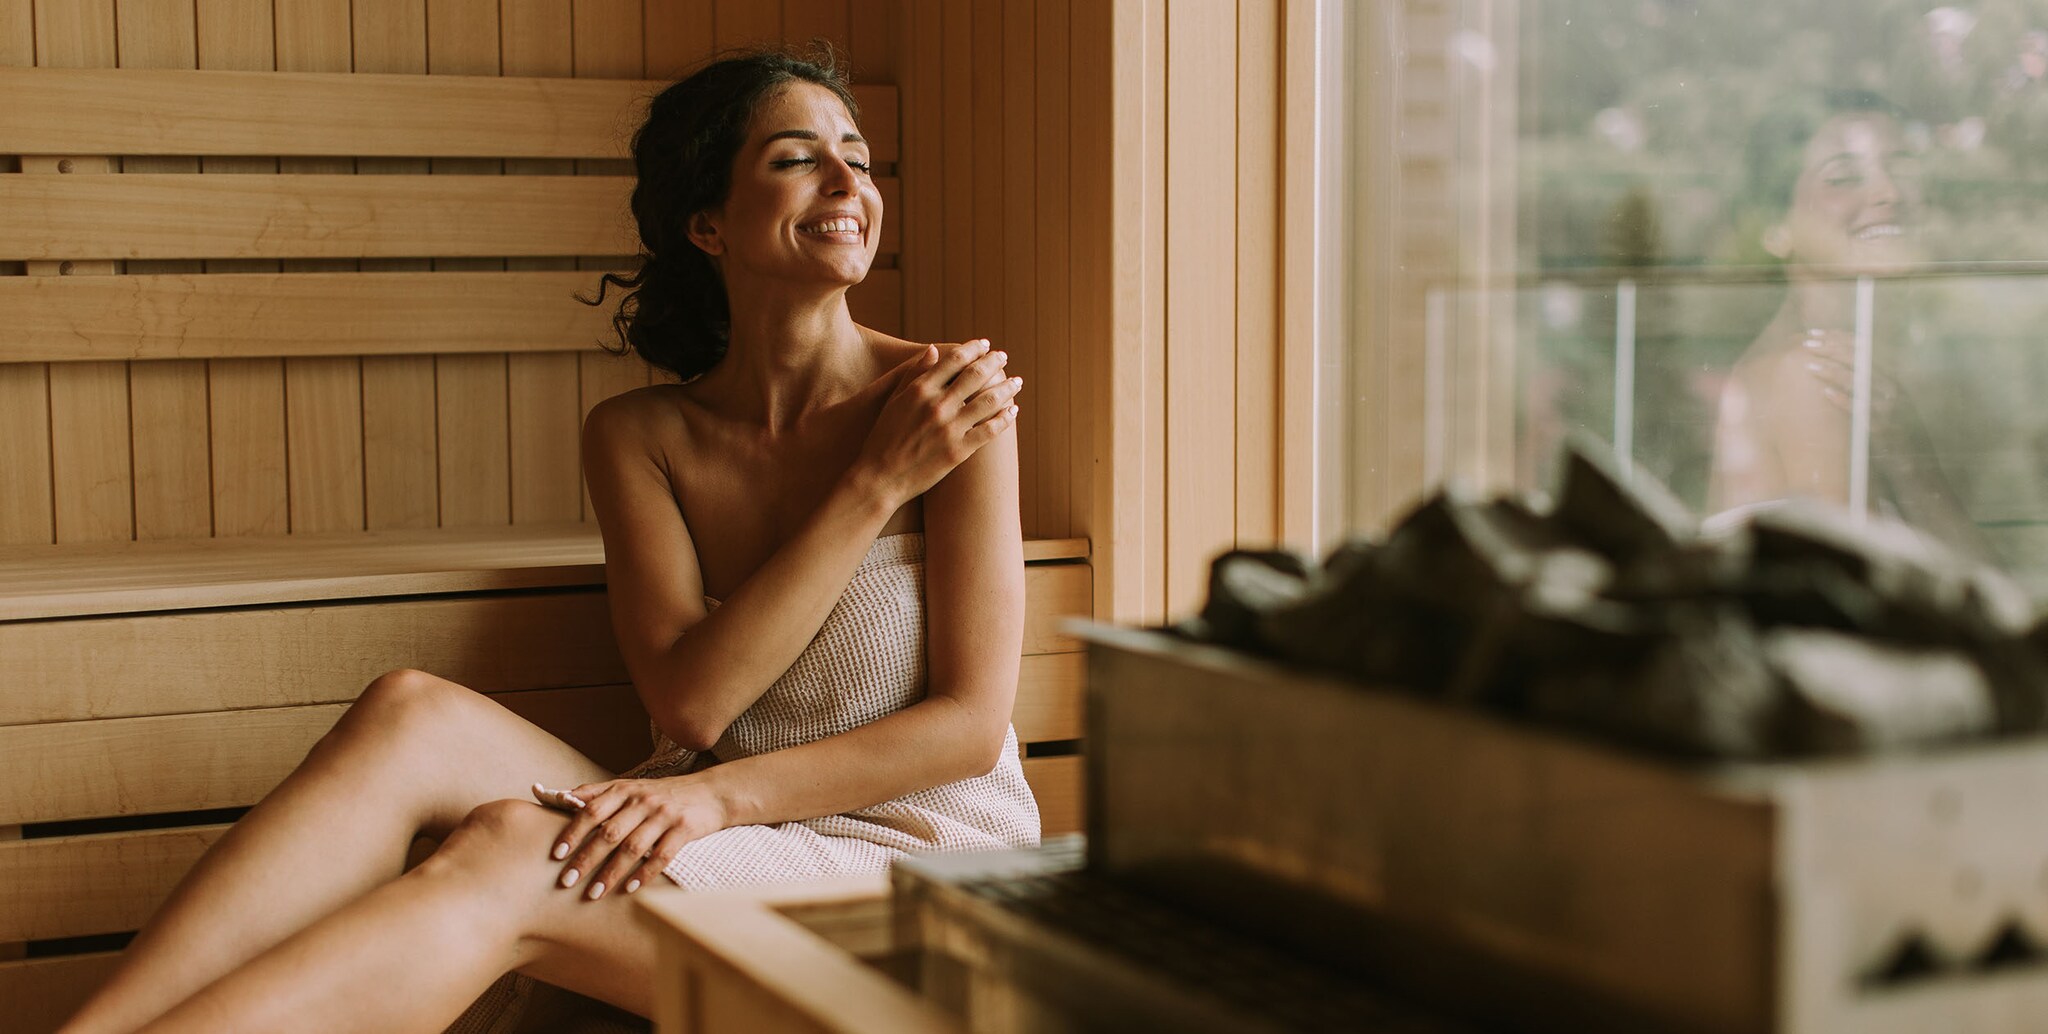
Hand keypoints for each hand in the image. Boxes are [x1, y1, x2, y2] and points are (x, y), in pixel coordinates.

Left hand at [539, 775, 726, 900]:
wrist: (712, 792)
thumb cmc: (663, 794)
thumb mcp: (631, 786)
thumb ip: (598, 793)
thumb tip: (560, 798)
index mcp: (625, 790)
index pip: (592, 810)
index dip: (573, 832)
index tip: (556, 855)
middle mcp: (642, 801)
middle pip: (608, 832)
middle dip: (585, 859)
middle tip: (565, 882)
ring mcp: (664, 815)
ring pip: (633, 847)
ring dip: (611, 873)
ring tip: (593, 894)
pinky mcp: (685, 829)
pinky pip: (662, 855)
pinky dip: (645, 874)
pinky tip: (630, 889)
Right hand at [851, 339, 1021, 508]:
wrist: (879, 478)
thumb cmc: (884, 437)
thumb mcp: (894, 400)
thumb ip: (914, 373)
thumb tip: (934, 349)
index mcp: (920, 390)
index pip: (954, 359)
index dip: (973, 348)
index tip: (985, 344)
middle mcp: (937, 405)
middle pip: (976, 375)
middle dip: (994, 362)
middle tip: (1004, 357)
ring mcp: (949, 428)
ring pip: (988, 401)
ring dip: (1007, 388)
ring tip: (1017, 382)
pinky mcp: (959, 451)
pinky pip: (989, 430)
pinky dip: (1005, 418)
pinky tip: (1013, 411)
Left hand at [1794, 329, 1899, 417]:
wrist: (1885, 450)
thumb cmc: (1859, 415)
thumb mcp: (1855, 389)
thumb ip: (1843, 368)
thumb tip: (1816, 344)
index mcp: (1885, 370)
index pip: (1862, 346)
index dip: (1837, 337)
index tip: (1812, 333)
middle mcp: (1888, 384)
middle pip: (1861, 360)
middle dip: (1832, 350)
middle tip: (1806, 345)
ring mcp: (1886, 405)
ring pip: (1862, 382)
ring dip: (1835, 372)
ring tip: (1810, 367)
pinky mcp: (1880, 426)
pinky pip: (1861, 410)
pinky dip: (1843, 400)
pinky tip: (1824, 393)